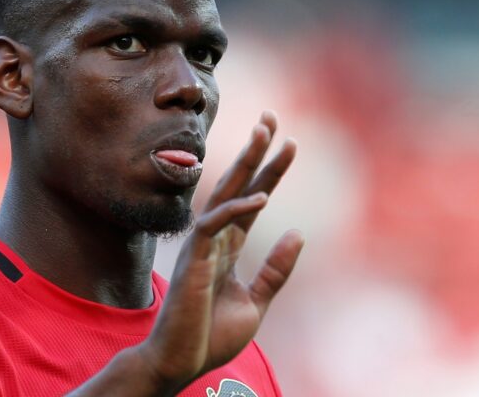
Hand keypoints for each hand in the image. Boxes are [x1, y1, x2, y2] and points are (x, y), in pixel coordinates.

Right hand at [137, 110, 303, 391]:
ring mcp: (201, 247)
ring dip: (245, 164)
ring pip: (223, 194)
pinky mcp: (193, 261)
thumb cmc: (210, 335)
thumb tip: (298, 232)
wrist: (181, 361)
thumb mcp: (255, 301)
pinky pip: (214, 226)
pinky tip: (262, 197)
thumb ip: (276, 270)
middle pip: (236, 185)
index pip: (252, 198)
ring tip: (265, 135)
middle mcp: (214, 239)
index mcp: (228, 246)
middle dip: (254, 151)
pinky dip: (238, 209)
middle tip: (271, 117)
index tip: (289, 143)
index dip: (270, 170)